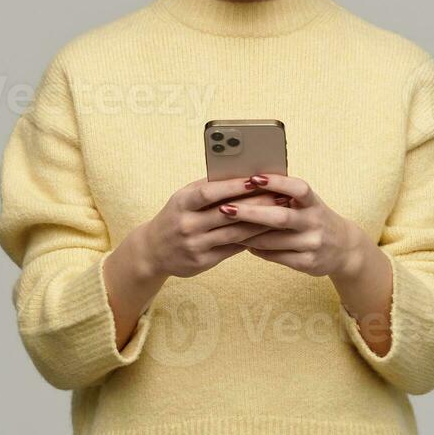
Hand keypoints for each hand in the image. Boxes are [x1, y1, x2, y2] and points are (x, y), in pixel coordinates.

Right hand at [136, 175, 291, 279]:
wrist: (152, 251)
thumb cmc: (175, 216)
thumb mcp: (183, 198)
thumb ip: (208, 188)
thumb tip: (241, 172)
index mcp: (181, 203)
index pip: (209, 193)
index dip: (233, 186)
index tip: (256, 179)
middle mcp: (187, 225)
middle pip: (227, 214)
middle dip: (256, 204)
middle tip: (280, 195)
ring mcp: (195, 245)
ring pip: (234, 233)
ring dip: (260, 223)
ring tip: (280, 213)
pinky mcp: (202, 261)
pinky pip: (232, 249)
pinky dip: (251, 240)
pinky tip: (268, 232)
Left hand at [218, 174, 365, 278]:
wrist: (345, 248)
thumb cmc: (315, 219)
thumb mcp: (308, 203)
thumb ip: (286, 195)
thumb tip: (249, 183)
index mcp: (314, 202)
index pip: (298, 188)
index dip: (277, 182)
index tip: (253, 178)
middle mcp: (315, 222)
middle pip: (280, 217)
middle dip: (251, 212)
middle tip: (226, 208)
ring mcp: (312, 244)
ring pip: (273, 240)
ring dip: (247, 235)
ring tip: (228, 228)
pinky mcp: (308, 263)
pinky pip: (276, 257)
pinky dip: (258, 250)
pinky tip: (245, 244)